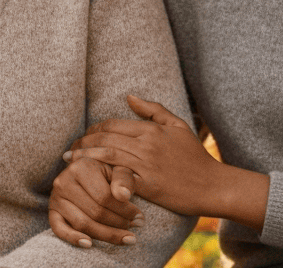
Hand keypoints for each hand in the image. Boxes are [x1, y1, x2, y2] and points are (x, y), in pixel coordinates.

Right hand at [48, 156, 144, 247]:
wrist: (84, 174)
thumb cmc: (105, 173)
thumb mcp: (117, 170)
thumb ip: (124, 180)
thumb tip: (124, 196)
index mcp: (82, 166)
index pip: (106, 197)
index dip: (125, 211)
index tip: (139, 218)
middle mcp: (64, 180)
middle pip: (95, 212)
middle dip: (118, 224)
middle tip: (133, 229)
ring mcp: (56, 197)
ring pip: (82, 223)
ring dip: (105, 234)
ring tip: (124, 238)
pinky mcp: (52, 212)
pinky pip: (60, 230)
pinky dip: (74, 239)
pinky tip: (89, 244)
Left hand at [63, 95, 218, 216]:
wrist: (212, 185)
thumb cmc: (195, 156)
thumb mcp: (177, 125)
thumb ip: (153, 109)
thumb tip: (129, 96)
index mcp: (151, 129)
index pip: (113, 124)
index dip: (94, 129)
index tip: (84, 136)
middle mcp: (146, 144)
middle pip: (105, 138)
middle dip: (83, 143)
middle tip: (70, 150)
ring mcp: (146, 165)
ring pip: (106, 155)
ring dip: (85, 157)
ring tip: (71, 162)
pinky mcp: (147, 185)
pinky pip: (117, 177)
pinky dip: (100, 175)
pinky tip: (88, 178)